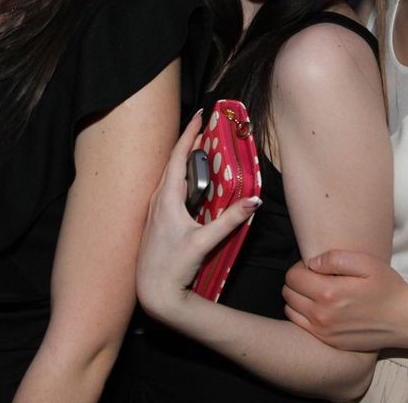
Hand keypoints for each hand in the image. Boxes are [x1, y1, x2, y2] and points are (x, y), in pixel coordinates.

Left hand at [134, 110, 260, 321]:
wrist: (152, 291)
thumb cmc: (173, 266)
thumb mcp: (204, 242)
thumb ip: (229, 220)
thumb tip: (254, 201)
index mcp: (166, 198)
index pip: (178, 156)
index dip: (190, 134)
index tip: (201, 116)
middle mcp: (157, 200)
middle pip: (173, 162)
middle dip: (189, 142)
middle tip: (205, 128)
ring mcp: (154, 210)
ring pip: (169, 175)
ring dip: (184, 160)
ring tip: (200, 150)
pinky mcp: (156, 220)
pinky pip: (168, 188)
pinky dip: (180, 176)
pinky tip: (189, 183)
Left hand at [282, 250, 407, 351]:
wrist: (404, 320)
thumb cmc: (387, 288)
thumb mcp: (367, 263)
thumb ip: (335, 258)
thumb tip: (312, 263)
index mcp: (329, 292)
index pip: (293, 276)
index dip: (301, 266)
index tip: (316, 267)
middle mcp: (322, 315)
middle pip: (288, 293)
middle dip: (297, 281)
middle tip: (316, 277)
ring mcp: (324, 332)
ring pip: (290, 310)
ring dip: (298, 298)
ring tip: (317, 292)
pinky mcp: (328, 342)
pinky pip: (300, 326)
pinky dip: (303, 314)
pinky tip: (321, 308)